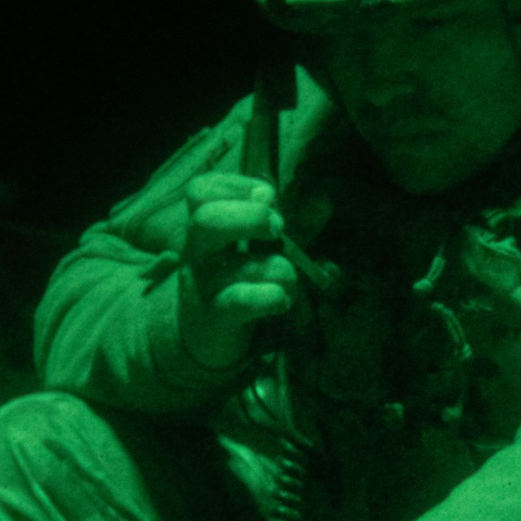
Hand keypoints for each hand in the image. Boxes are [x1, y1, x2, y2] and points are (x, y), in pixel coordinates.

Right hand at [180, 172, 297, 367]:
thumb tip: (324, 202)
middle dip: (252, 218)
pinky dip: (271, 297)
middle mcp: (196, 251)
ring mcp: (202, 284)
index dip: (235, 185)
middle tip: (277, 228)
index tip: (267, 195)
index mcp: (205, 227)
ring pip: (241, 266)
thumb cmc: (237, 282)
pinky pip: (242, 301)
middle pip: (207, 220)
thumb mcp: (256, 249)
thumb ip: (288, 225)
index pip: (201, 191)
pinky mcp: (214, 316)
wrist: (204, 335)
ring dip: (280, 269)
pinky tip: (282, 300)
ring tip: (289, 278)